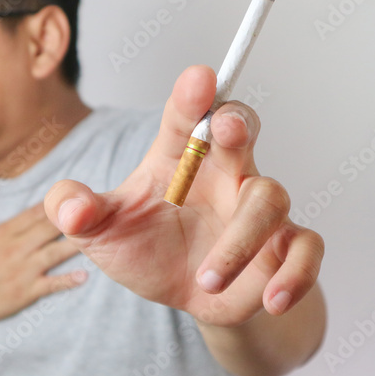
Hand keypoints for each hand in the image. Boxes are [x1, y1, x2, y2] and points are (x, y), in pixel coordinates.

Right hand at [0, 169, 87, 329]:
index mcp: (3, 231)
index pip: (35, 211)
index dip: (56, 201)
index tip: (76, 190)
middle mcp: (14, 249)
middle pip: (49, 229)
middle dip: (72, 218)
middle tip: (97, 208)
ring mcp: (21, 272)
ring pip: (54, 254)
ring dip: (76, 245)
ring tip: (98, 236)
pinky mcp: (24, 293)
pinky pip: (50, 285)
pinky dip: (66, 281)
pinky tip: (83, 276)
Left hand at [44, 65, 323, 327]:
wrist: (187, 298)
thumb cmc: (146, 247)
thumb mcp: (100, 232)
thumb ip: (77, 211)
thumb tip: (68, 207)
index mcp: (180, 158)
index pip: (185, 118)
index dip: (193, 96)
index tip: (198, 77)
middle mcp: (223, 173)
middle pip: (241, 130)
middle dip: (236, 122)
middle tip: (225, 127)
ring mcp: (256, 209)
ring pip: (270, 198)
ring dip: (242, 239)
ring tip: (207, 278)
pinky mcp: (282, 248)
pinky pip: (306, 247)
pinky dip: (296, 272)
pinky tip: (274, 298)